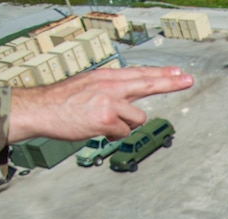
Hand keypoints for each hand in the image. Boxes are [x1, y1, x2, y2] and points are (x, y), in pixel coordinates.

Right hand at [8, 66, 194, 142]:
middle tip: (189, 80)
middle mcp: (110, 85)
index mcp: (106, 77)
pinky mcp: (106, 118)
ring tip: (105, 124)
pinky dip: (113, 135)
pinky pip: (123, 132)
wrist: (38, 109)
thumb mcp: (87, 87)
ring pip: (138, 117)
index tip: (178, 73)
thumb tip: (130, 102)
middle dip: (171, 82)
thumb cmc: (60, 103)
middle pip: (148, 82)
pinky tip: (97, 130)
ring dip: (126, 125)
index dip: (161, 74)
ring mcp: (109, 101)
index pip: (140, 73)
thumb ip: (110, 91)